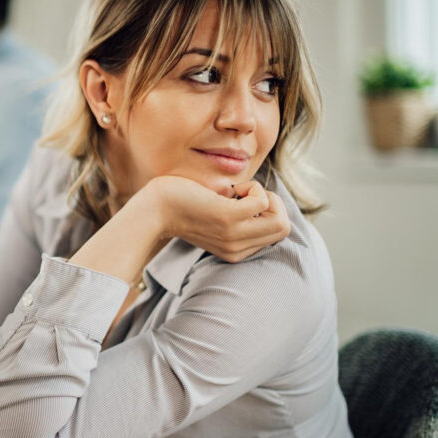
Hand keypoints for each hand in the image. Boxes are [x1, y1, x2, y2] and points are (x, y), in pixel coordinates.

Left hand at [149, 176, 290, 262]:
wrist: (152, 211)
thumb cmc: (180, 206)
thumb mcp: (215, 217)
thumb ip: (237, 215)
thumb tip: (260, 196)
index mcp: (235, 250)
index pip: (275, 234)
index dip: (266, 212)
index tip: (242, 202)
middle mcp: (237, 248)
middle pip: (284, 229)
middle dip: (274, 204)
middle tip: (246, 195)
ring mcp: (234, 235)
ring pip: (281, 221)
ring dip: (266, 196)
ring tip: (240, 192)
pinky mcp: (228, 218)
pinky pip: (262, 201)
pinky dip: (252, 187)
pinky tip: (232, 188)